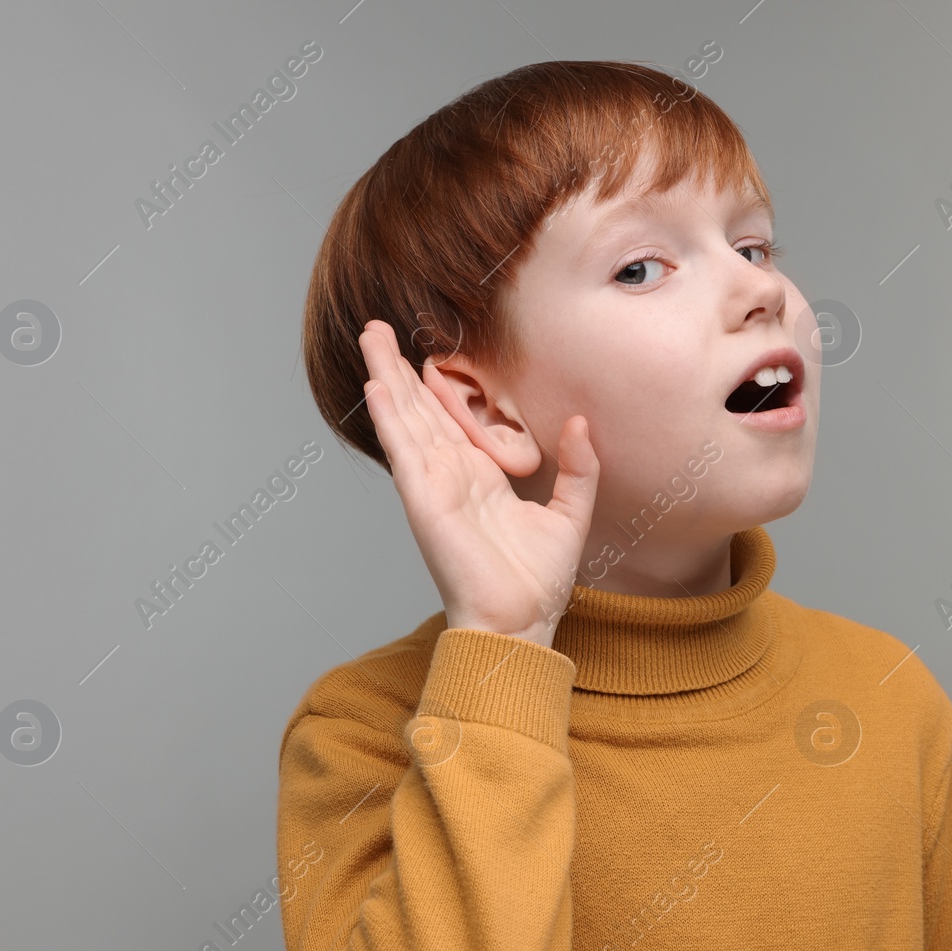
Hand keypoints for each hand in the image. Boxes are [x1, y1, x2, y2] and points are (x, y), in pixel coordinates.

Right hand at [357, 319, 599, 645]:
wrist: (521, 623)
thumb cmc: (538, 582)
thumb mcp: (570, 514)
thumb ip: (579, 469)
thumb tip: (581, 423)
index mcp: (479, 477)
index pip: (450, 419)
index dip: (435, 383)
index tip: (426, 348)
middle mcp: (450, 476)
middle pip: (418, 410)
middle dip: (398, 368)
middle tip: (379, 326)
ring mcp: (434, 486)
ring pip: (405, 419)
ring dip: (385, 376)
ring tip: (370, 334)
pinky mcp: (425, 500)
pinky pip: (405, 451)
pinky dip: (390, 417)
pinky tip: (377, 384)